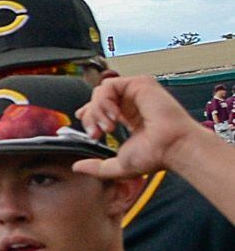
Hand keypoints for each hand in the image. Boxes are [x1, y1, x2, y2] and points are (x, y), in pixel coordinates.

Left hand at [79, 72, 197, 178]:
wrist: (173, 147)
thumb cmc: (156, 155)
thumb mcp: (118, 165)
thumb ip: (97, 167)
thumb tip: (77, 167)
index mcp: (129, 117)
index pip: (101, 106)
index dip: (88, 113)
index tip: (86, 126)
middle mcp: (132, 103)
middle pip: (96, 99)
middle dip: (90, 117)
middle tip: (96, 133)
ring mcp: (136, 92)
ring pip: (99, 92)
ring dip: (97, 111)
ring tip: (108, 127)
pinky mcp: (140, 84)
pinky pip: (109, 85)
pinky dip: (104, 101)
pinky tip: (114, 116)